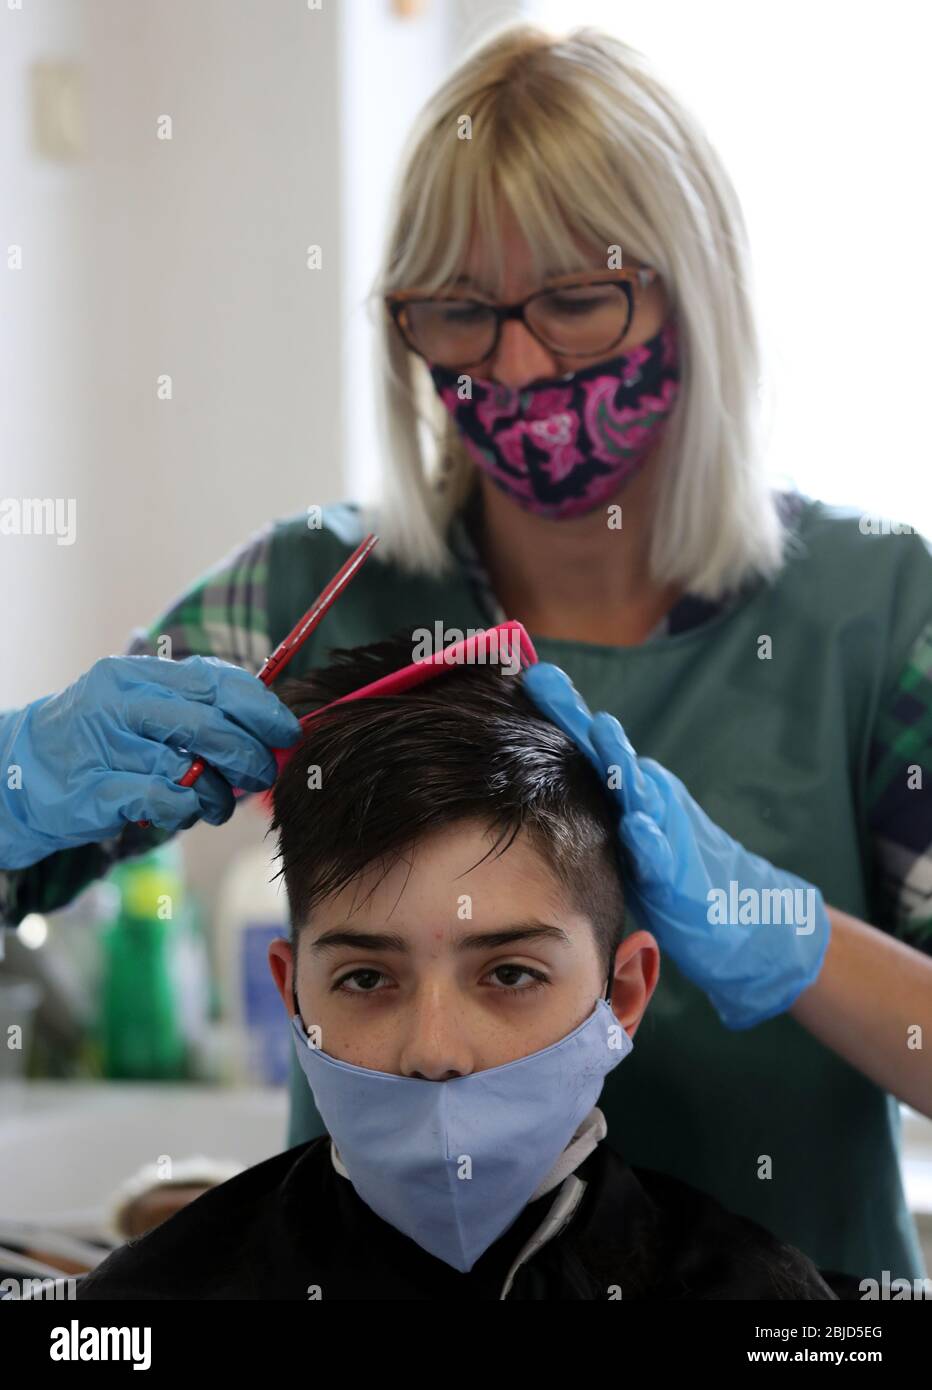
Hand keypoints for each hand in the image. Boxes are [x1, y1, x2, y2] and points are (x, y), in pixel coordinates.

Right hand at [0, 655, 301, 869]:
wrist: (18, 775)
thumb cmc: (98, 742)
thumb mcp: (142, 710)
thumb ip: (198, 710)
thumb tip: (268, 724)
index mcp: (138, 675)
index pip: (216, 681)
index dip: (261, 708)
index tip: (286, 732)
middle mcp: (121, 703)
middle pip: (211, 726)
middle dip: (249, 756)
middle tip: (262, 774)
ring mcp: (105, 745)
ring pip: (192, 769)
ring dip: (217, 794)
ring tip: (215, 801)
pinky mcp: (95, 791)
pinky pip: (164, 801)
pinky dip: (184, 810)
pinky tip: (182, 810)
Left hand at [523, 662, 830, 1029]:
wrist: (741, 913)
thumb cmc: (672, 872)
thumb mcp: (623, 833)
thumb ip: (596, 803)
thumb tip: (545, 774)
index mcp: (630, 789)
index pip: (589, 747)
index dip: (561, 712)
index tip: (529, 674)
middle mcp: (649, 798)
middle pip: (607, 753)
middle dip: (575, 717)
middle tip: (547, 679)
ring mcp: (667, 832)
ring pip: (640, 792)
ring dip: (620, 760)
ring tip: (601, 728)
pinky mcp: (680, 877)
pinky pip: (662, 856)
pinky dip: (650, 839)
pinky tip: (637, 824)